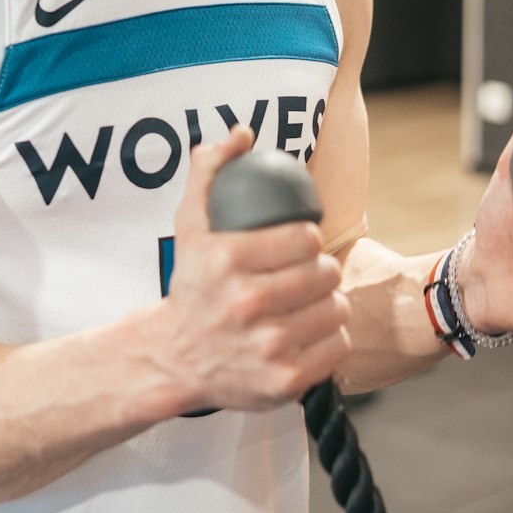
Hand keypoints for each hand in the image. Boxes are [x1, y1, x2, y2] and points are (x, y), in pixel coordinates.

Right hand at [161, 127, 350, 411]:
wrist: (174, 358)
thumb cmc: (191, 287)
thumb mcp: (189, 226)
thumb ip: (209, 171)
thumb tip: (242, 132)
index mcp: (227, 260)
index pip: (305, 238)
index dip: (308, 239)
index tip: (299, 246)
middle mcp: (246, 303)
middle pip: (324, 273)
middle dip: (321, 270)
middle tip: (307, 275)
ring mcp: (266, 346)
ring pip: (336, 308)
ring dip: (329, 302)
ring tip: (310, 302)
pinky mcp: (284, 380)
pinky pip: (337, 345)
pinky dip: (331, 338)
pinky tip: (310, 332)